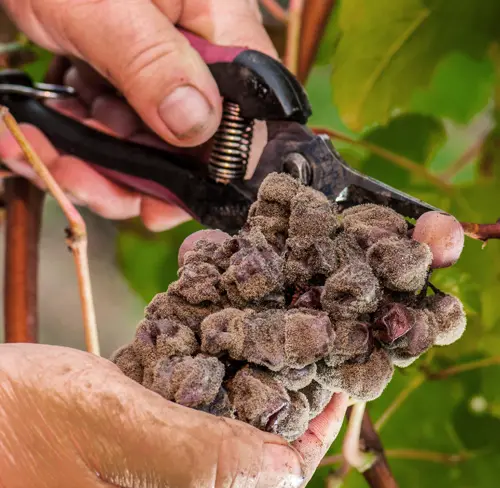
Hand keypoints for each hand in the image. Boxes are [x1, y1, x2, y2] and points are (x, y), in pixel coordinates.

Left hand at [0, 0, 275, 229]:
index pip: (243, 114)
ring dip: (88, 162)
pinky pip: (108, 123)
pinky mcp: (121, 71)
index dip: (208, 173)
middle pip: (184, 144)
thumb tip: (197, 125)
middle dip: (125, 174)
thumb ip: (152, 63)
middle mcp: (195, 52)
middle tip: (71, 176)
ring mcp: (156, 65)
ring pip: (141, 142)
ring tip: (38, 153)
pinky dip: (71, 136)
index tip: (156, 205)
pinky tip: (33, 135)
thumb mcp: (104, 2)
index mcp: (217, 21)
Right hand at [0, 343, 345, 487]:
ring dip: (236, 426)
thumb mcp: (125, 432)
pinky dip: (191, 426)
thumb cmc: (17, 425)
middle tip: (305, 379)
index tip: (334, 395)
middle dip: (276, 436)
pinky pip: (164, 466)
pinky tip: (198, 387)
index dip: (304, 448)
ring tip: (264, 374)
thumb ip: (211, 460)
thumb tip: (289, 471)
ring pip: (202, 477)